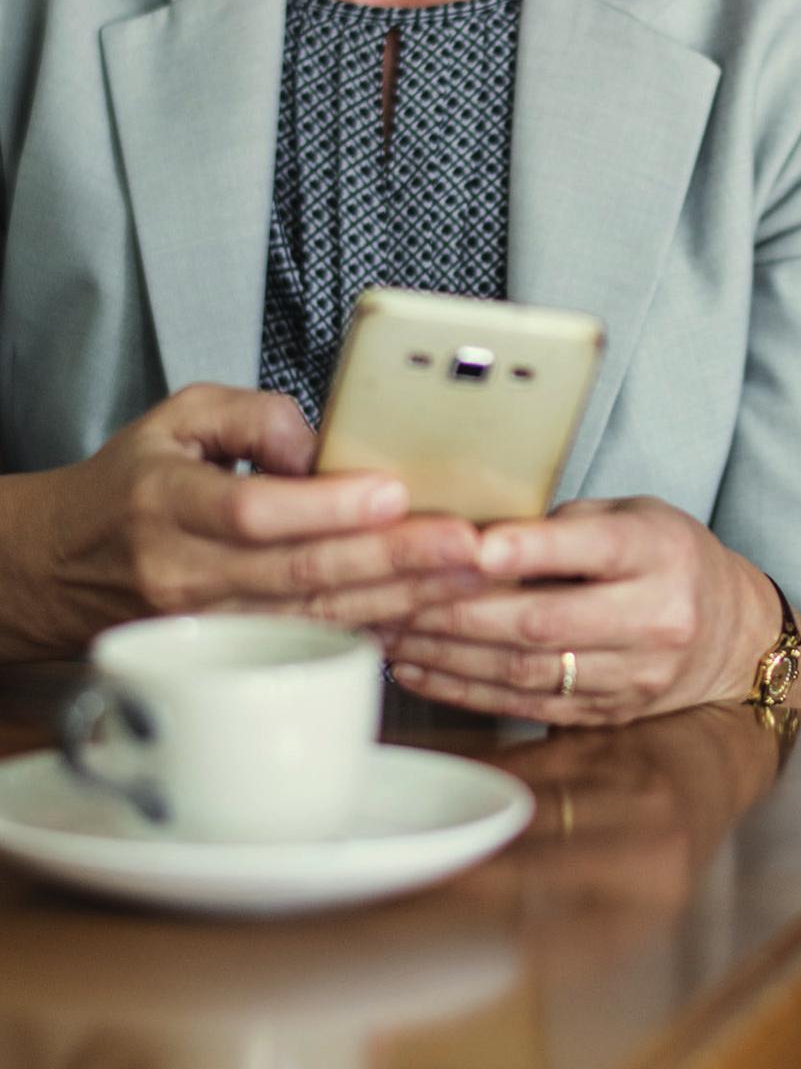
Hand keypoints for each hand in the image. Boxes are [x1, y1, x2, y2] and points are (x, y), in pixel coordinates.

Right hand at [4, 385, 484, 655]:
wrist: (62, 567)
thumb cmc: (129, 488)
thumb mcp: (174, 417)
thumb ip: (250, 415)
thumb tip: (318, 446)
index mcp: (167, 503)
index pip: (253, 513)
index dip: (326, 508)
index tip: (390, 491)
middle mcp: (186, 574)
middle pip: (301, 574)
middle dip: (394, 559)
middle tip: (467, 544)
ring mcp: (209, 626)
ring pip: (316, 617)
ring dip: (401, 599)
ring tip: (469, 576)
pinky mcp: (233, 654)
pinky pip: (313, 641)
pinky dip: (375, 628)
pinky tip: (427, 612)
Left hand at [384, 495, 786, 726]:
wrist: (731, 637)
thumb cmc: (665, 559)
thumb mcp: (634, 517)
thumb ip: (563, 524)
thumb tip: (470, 534)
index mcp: (660, 553)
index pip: (593, 550)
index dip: (531, 549)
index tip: (475, 546)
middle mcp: (655, 619)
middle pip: (546, 622)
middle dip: (462, 612)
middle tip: (397, 597)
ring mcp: (634, 676)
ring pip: (528, 671)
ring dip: (450, 655)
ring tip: (392, 634)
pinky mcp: (609, 715)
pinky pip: (525, 707)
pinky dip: (465, 690)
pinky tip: (419, 670)